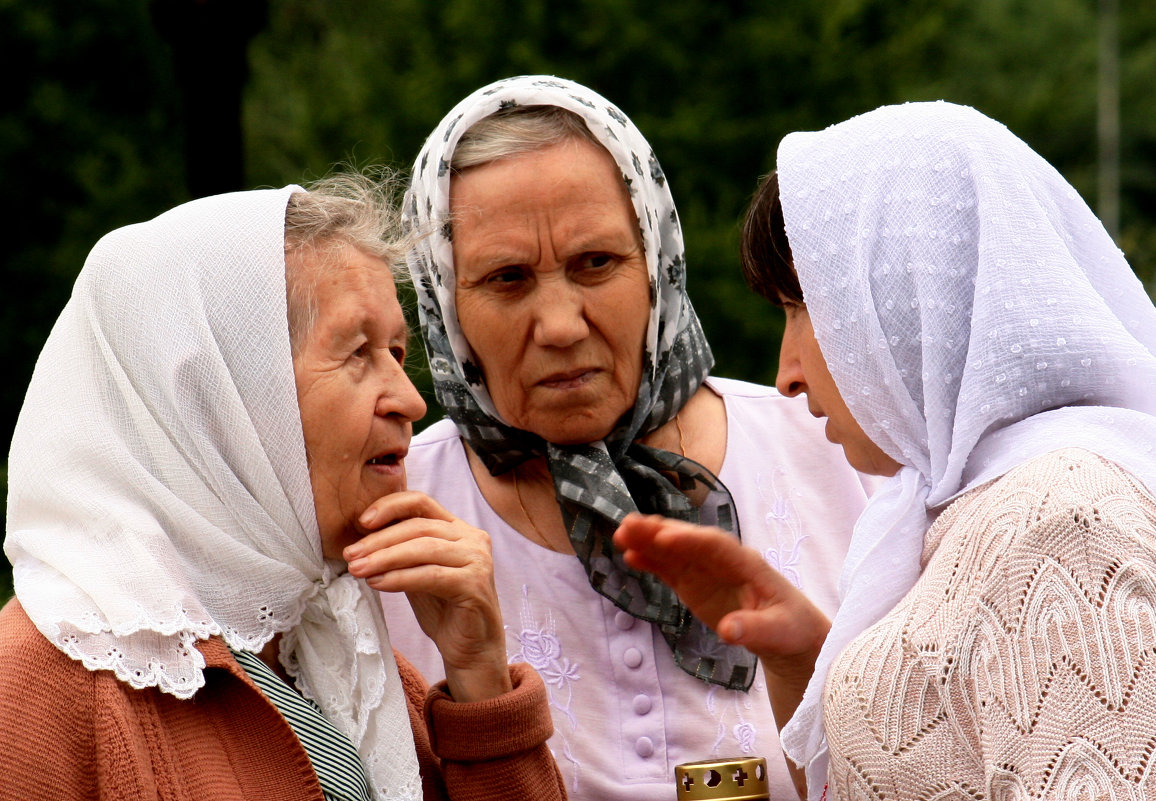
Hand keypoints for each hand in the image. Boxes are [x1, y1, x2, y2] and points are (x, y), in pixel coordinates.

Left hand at [344, 491, 511, 701]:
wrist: (470, 649)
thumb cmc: (443, 609)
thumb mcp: (418, 571)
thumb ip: (401, 552)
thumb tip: (360, 540)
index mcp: (458, 529)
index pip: (421, 502)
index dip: (390, 506)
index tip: (361, 522)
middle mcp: (473, 539)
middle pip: (418, 526)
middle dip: (379, 540)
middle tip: (350, 554)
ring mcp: (477, 560)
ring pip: (423, 548)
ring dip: (385, 557)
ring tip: (357, 569)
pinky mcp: (475, 584)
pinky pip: (430, 575)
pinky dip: (400, 577)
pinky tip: (377, 583)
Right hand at [613, 513, 828, 676]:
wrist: (788, 633)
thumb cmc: (789, 627)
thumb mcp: (779, 632)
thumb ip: (754, 630)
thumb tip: (727, 630)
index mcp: (747, 564)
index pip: (716, 545)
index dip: (690, 540)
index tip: (664, 537)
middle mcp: (723, 561)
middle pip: (688, 541)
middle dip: (659, 532)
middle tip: (629, 526)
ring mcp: (706, 572)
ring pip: (674, 551)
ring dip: (648, 542)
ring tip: (621, 535)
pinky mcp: (695, 585)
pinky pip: (670, 569)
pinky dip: (651, 562)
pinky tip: (630, 557)